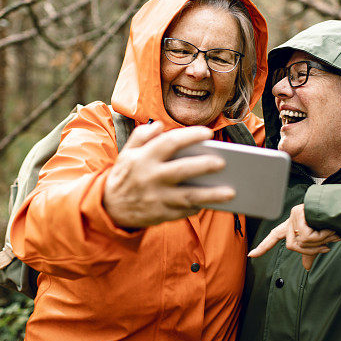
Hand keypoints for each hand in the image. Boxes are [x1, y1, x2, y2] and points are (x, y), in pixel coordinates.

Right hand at [103, 121, 235, 228]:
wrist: (109, 207)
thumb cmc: (125, 175)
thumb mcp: (127, 152)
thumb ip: (142, 136)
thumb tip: (160, 125)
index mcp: (143, 158)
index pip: (169, 143)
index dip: (190, 136)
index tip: (208, 133)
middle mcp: (150, 177)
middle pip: (182, 170)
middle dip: (204, 166)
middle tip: (223, 162)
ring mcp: (156, 198)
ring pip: (188, 197)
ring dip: (211, 195)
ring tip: (231, 192)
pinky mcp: (161, 214)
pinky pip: (184, 211)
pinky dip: (199, 207)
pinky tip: (213, 202)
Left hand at [248, 204, 339, 269]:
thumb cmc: (331, 223)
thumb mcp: (320, 240)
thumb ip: (310, 252)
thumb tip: (306, 267)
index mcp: (292, 226)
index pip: (274, 237)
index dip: (264, 247)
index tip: (251, 255)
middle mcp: (290, 220)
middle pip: (292, 246)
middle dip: (311, 250)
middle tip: (327, 247)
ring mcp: (293, 215)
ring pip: (300, 242)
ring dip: (319, 242)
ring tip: (331, 234)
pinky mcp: (298, 213)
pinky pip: (306, 236)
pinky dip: (320, 236)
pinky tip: (329, 229)